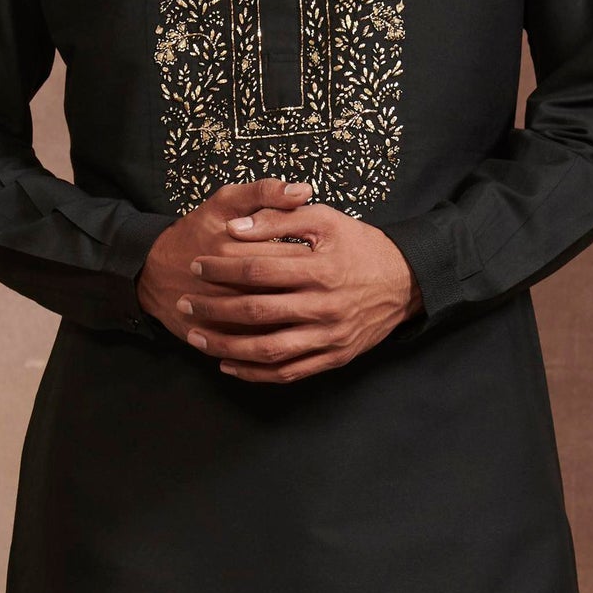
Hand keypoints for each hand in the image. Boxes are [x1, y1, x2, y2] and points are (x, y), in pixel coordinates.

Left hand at [137, 178, 422, 382]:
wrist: (407, 282)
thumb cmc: (363, 247)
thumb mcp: (328, 220)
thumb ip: (280, 219)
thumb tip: (235, 228)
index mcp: (320, 269)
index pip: (258, 269)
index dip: (222, 268)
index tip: (197, 265)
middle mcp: (324, 306)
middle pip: (256, 311)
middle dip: (213, 307)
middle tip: (185, 301)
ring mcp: (329, 337)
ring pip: (267, 349)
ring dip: (225, 347)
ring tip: (195, 338)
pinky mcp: (334, 357)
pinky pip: (288, 372)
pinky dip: (255, 373)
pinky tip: (228, 366)